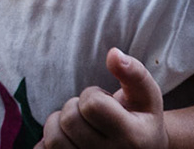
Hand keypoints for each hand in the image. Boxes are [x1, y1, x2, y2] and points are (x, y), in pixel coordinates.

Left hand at [40, 49, 167, 148]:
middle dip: (75, 108)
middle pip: (69, 119)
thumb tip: (113, 53)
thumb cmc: (142, 119)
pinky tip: (67, 141)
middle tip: (91, 116)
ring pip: (53, 138)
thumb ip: (134, 73)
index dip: (92, 95)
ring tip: (78, 127)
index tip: (105, 102)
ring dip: (59, 125)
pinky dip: (46, 143)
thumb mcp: (147, 96)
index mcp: (134, 138)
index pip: (91, 104)